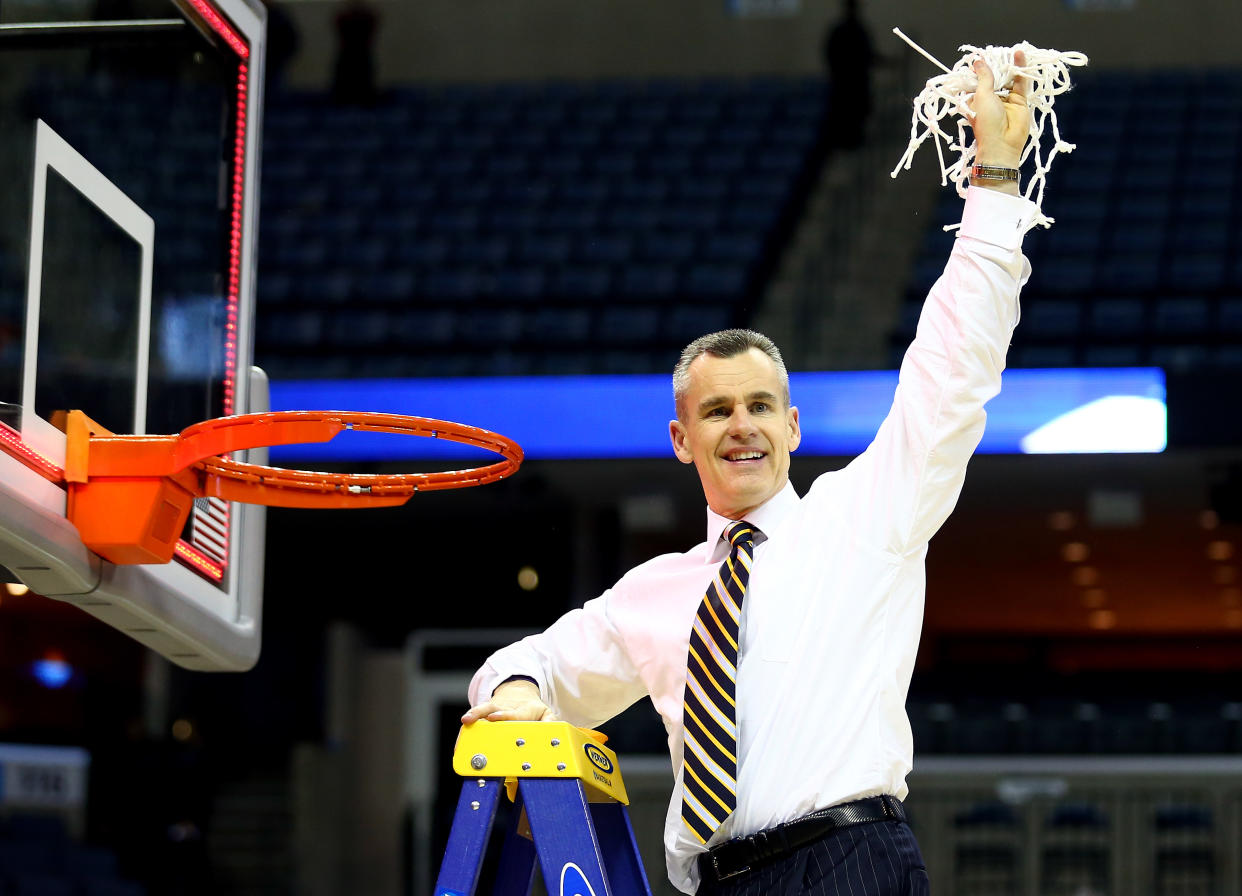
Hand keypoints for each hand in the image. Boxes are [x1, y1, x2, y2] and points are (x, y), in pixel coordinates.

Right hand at [460, 679, 559, 723]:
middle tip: (477, 720)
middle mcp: (505, 708)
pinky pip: (476, 715)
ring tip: (466, 721)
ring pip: (483, 710)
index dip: (505, 716)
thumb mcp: (545, 712)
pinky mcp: (485, 711)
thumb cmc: (531, 708)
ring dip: (474, 715)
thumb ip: (550, 720)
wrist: (518, 692)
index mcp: (521, 711)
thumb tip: (552, 728)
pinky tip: (462, 729)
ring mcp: (494, 709)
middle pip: (494, 711)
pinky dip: (469, 720)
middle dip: (486, 716)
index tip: (495, 718)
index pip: (513, 714)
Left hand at [968, 49, 1030, 189]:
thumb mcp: (982, 96)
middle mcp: (990, 98)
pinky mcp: (1019, 100)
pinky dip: (1021, 69)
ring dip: (1010, 66)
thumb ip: (984, 78)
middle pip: (996, 77)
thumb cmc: (986, 122)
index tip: (983, 56)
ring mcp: (1006, 99)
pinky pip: (1020, 82)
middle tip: (1000, 51)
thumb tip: (978, 62)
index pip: (979, 80)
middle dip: (998, 65)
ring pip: (1009, 78)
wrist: (1002, 144)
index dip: (981, 69)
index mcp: (976, 99)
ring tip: (1013, 50)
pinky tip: (1020, 56)